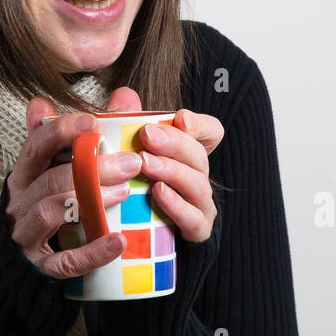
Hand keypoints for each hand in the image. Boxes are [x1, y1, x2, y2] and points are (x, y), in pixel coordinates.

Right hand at [4, 92, 145, 278]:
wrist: (33, 262)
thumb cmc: (55, 203)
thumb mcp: (65, 167)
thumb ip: (95, 133)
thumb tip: (124, 96)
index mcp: (25, 173)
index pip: (36, 145)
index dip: (61, 131)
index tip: (93, 121)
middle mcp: (20, 201)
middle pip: (51, 180)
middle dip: (91, 169)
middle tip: (131, 163)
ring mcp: (27, 234)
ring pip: (51, 212)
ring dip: (89, 201)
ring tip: (124, 193)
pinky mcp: (41, 265)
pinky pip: (65, 261)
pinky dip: (92, 252)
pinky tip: (118, 242)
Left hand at [109, 89, 222, 243]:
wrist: (141, 240)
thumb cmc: (136, 190)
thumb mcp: (128, 154)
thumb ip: (127, 124)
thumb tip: (124, 95)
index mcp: (189, 154)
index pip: (211, 132)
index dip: (200, 124)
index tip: (180, 118)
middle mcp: (200, 176)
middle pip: (198, 154)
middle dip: (173, 143)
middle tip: (147, 136)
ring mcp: (201, 204)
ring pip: (196, 183)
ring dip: (171, 170)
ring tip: (146, 163)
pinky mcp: (196, 230)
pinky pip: (193, 217)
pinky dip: (176, 204)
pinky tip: (158, 193)